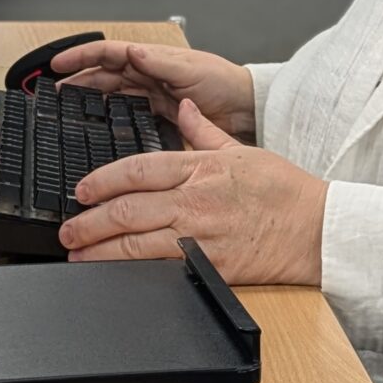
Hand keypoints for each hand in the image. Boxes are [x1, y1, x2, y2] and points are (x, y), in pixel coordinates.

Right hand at [52, 41, 255, 140]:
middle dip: (79, 80)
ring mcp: (154, 95)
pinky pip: (128, 113)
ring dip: (90, 99)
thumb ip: (160, 63)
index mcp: (154, 58)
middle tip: (53, 93)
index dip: (82, 56)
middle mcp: (150, 74)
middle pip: (105, 75)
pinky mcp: (160, 115)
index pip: (110, 53)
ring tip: (67, 109)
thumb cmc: (224, 82)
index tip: (56, 64)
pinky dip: (110, 117)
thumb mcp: (191, 70)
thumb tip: (132, 51)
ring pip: (113, 95)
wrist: (245, 109)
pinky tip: (98, 126)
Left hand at [58, 99, 327, 286]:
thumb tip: (184, 109)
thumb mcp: (243, 150)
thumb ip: (205, 131)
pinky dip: (131, 270)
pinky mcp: (208, 264)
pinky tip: (114, 273)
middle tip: (67, 227)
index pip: (139, 169)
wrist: (315, 228)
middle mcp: (196, 198)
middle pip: (128, 207)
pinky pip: (160, 267)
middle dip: (90, 219)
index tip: (82, 189)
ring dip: (100, 249)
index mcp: (202, 166)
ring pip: (136, 241)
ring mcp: (201, 233)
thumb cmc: (285, 190)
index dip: (103, 180)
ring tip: (77, 252)